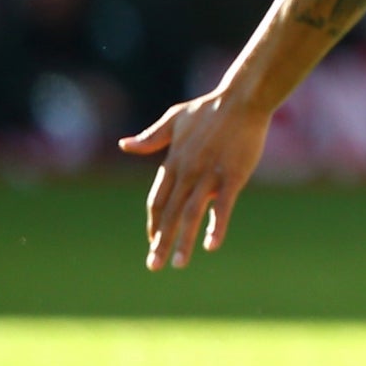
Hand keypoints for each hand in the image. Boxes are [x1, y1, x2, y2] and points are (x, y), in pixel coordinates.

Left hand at [120, 89, 274, 270]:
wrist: (241, 100)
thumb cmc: (209, 109)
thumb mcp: (174, 120)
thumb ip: (151, 137)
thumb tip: (124, 145)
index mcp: (173, 162)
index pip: (157, 200)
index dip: (154, 223)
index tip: (153, 241)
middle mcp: (187, 172)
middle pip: (170, 213)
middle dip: (161, 241)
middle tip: (154, 266)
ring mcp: (209, 175)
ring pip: (191, 214)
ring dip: (184, 241)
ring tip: (177, 264)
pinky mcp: (232, 176)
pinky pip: (223, 206)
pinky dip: (216, 226)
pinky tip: (212, 245)